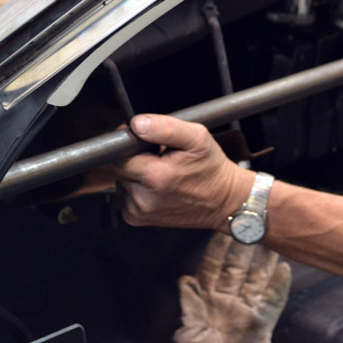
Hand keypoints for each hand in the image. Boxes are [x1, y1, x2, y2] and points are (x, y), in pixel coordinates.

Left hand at [115, 114, 253, 229]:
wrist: (223, 201)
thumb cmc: (212, 170)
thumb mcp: (197, 138)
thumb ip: (165, 127)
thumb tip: (138, 124)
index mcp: (155, 176)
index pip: (119, 153)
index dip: (129, 144)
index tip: (146, 143)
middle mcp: (143, 198)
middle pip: (119, 167)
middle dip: (135, 158)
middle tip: (159, 157)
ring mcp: (139, 211)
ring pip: (121, 180)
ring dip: (136, 173)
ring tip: (161, 172)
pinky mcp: (137, 218)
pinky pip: (125, 195)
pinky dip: (137, 188)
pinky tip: (157, 186)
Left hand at [174, 232, 291, 342]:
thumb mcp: (189, 335)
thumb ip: (190, 307)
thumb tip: (185, 281)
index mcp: (206, 301)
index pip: (213, 267)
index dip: (218, 247)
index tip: (225, 225)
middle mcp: (227, 302)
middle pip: (238, 268)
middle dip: (246, 245)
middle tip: (255, 221)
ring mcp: (245, 312)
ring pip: (257, 280)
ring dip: (265, 260)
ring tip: (274, 239)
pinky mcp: (261, 324)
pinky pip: (272, 303)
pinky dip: (279, 287)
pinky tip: (285, 271)